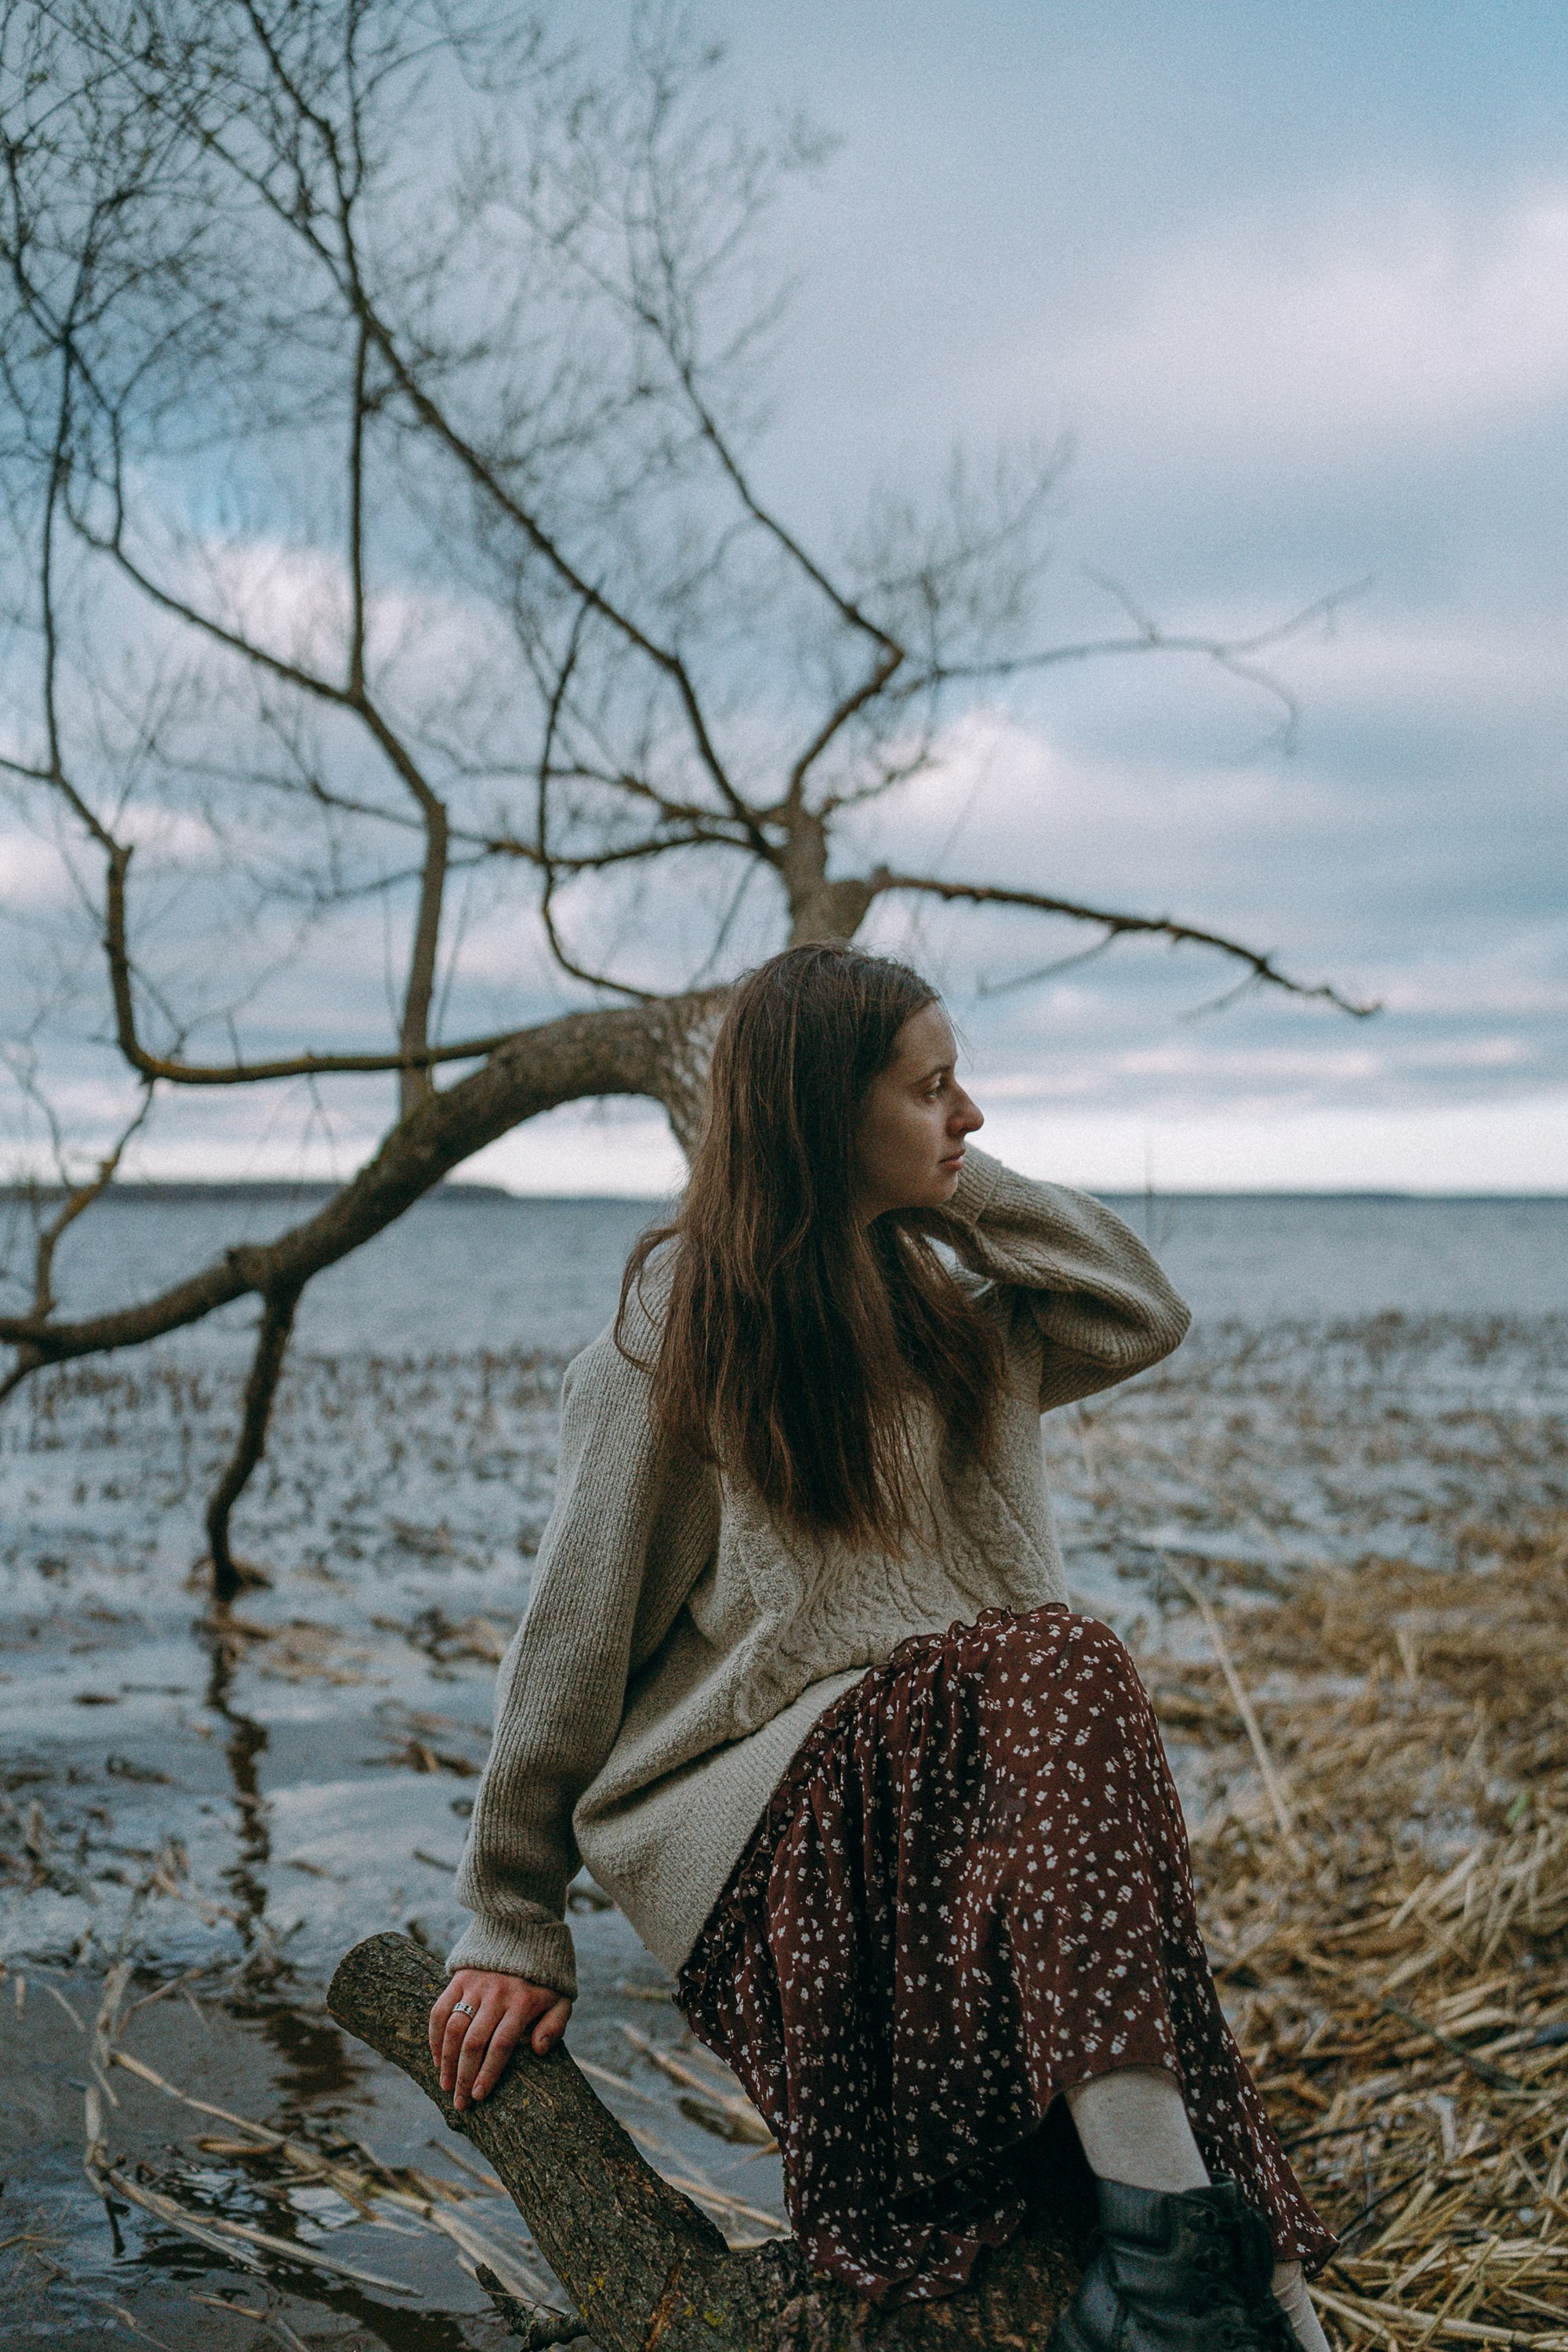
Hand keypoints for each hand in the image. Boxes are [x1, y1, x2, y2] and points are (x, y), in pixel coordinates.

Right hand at [429, 1969, 572, 2111]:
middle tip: (460, 2103)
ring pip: (454, 2028)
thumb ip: (555, 2026)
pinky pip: (440, 2010)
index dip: (489, 2073)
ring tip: (446, 2086)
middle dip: (465, 2076)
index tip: (480, 2096)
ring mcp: (476, 1985)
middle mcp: (497, 1994)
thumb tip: (539, 2051)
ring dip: (447, 2061)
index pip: (502, 2044)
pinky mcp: (459, 1977)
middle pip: (474, 2042)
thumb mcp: (561, 1999)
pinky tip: (436, 2059)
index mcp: (523, 2002)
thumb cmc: (545, 1978)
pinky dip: (435, 2036)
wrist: (525, 1933)